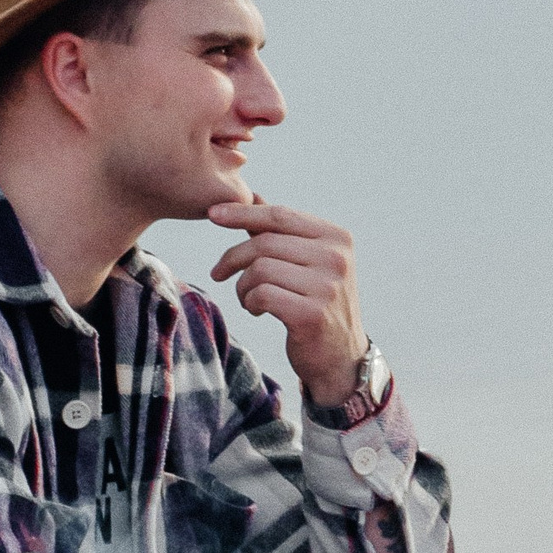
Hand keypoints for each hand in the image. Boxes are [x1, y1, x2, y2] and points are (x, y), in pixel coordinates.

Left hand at [207, 200, 366, 406]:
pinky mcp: (312, 314)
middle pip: (266, 242)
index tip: (212, 215)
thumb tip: (255, 195)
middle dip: (234, 257)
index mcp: (337, 238)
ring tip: (247, 297)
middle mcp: (336, 258)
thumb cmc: (317, 304)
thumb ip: (282, 232)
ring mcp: (327, 286)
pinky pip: (262, 294)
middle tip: (219, 272)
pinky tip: (257, 309)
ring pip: (260, 269)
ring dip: (242, 285)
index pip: (281, 215)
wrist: (340, 357)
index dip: (243, 213)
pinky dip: (250, 301)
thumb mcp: (307, 262)